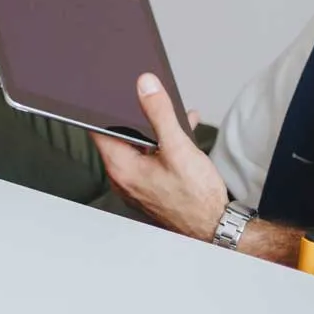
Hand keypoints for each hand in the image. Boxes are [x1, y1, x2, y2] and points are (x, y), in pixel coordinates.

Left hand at [92, 74, 228, 240]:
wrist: (214, 228)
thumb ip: (159, 113)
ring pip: (138, 148)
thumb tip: (145, 86)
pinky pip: (149, 161)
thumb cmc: (196, 198)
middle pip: (120, 137)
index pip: (99, 129)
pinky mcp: (149, 189)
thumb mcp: (178, 147)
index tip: (111, 93)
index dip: (104, 109)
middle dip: (137, 118)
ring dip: (155, 131)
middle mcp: (123, 178)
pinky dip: (162, 146)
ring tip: (174, 118)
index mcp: (121, 167)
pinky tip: (182, 136)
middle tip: (151, 101)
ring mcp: (135, 186)